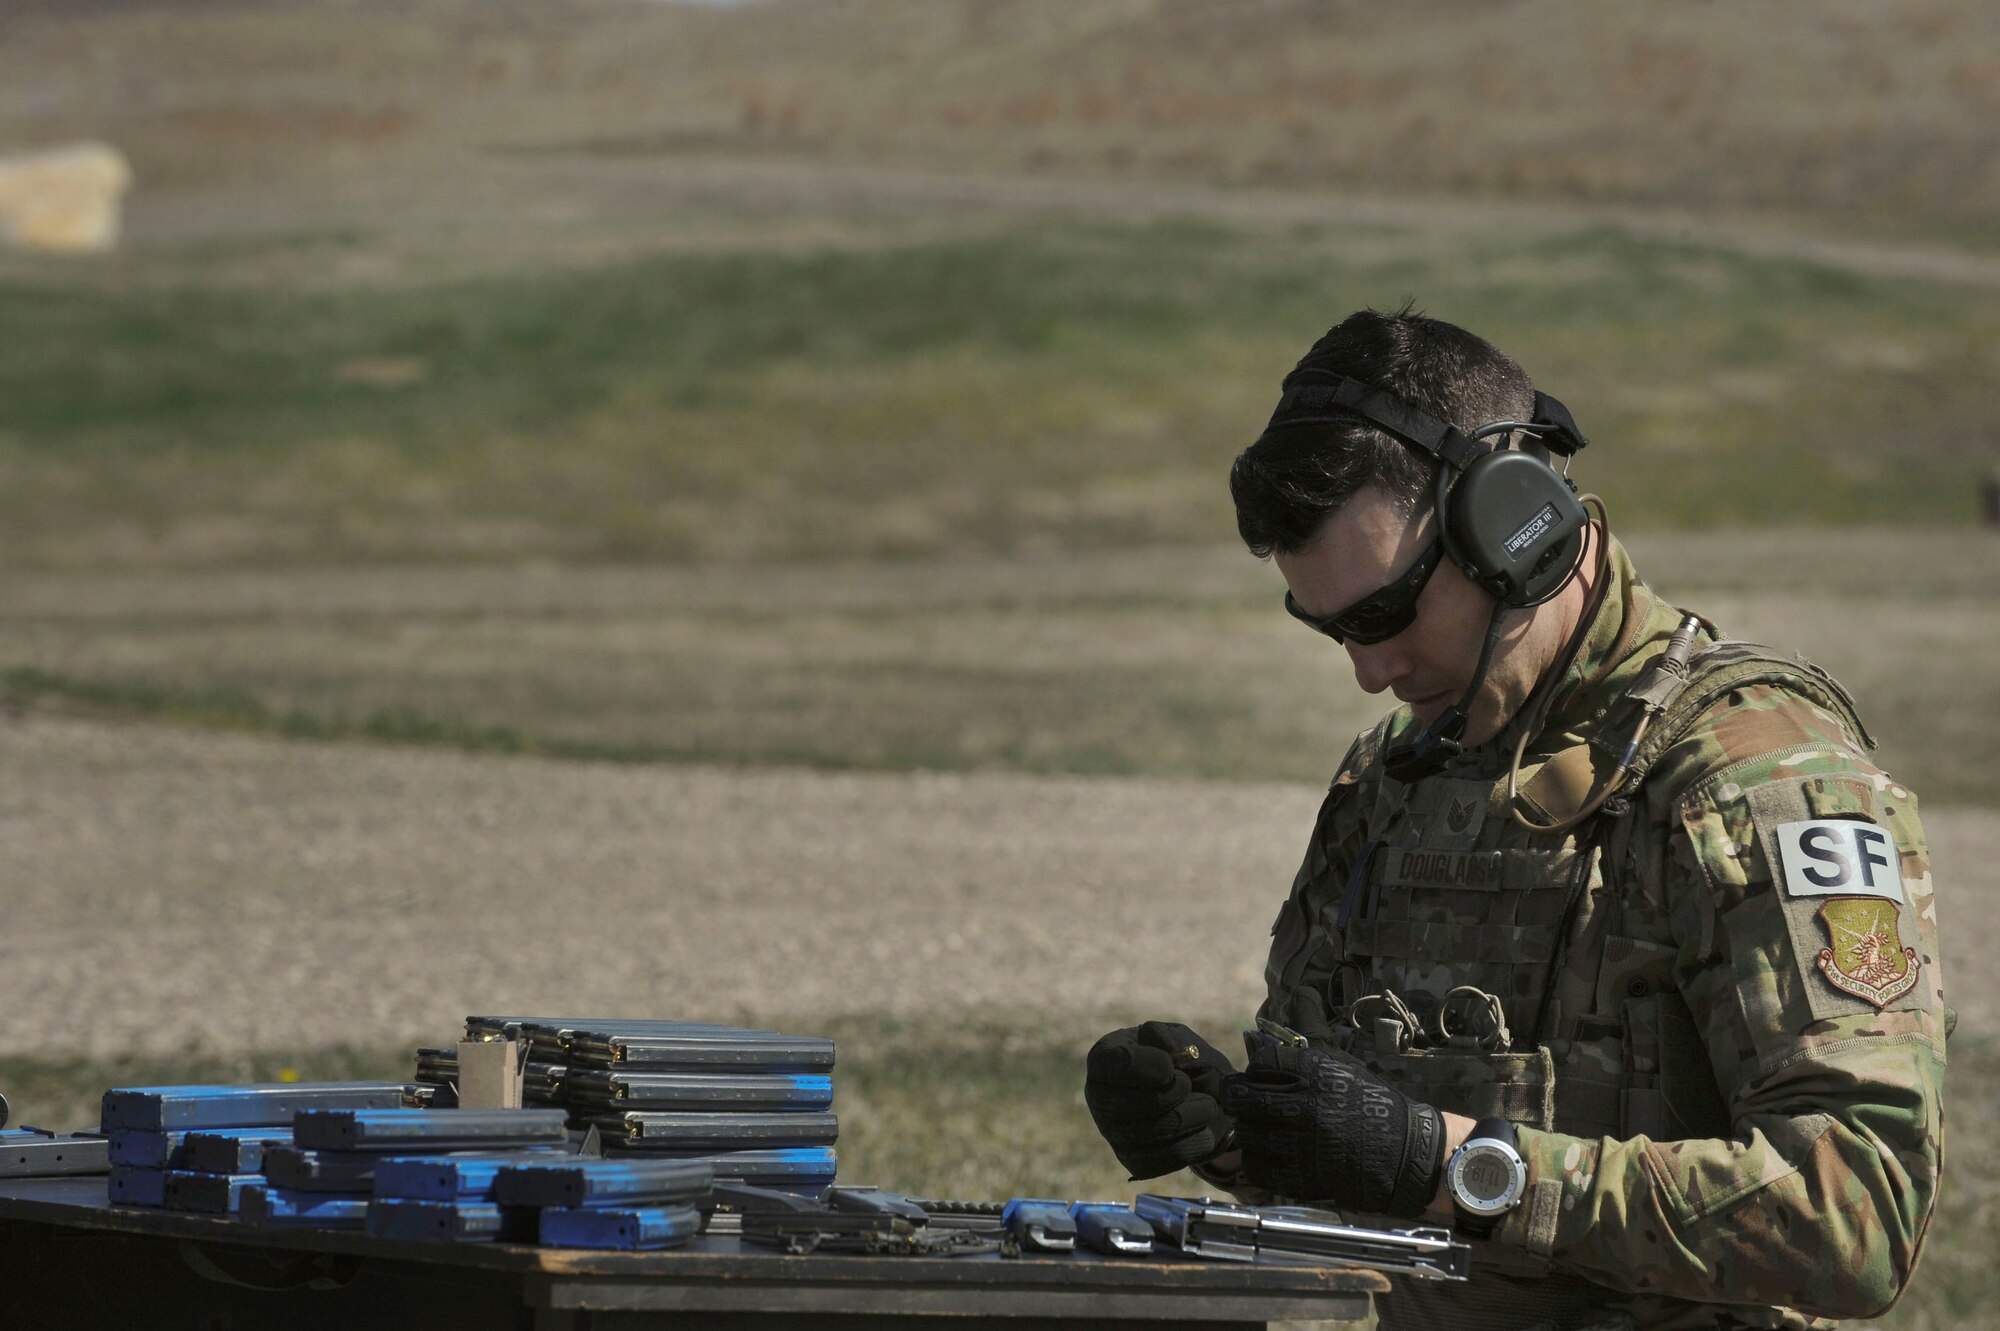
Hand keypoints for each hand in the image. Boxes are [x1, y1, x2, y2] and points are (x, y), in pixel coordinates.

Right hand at [1083, 1021, 1236, 1179]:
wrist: (1210, 1102)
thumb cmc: (1190, 1065)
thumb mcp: (1186, 1042)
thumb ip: (1172, 1038)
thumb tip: (1157, 1040)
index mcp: (1106, 1057)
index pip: (1110, 1065)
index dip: (1144, 1066)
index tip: (1170, 1066)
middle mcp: (1100, 1096)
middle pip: (1126, 1105)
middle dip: (1169, 1095)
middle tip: (1189, 1085)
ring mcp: (1113, 1132)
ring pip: (1147, 1134)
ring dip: (1188, 1118)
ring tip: (1207, 1105)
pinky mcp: (1132, 1159)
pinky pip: (1160, 1160)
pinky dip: (1191, 1145)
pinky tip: (1203, 1131)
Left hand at [1222, 1038, 1445, 1216]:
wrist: (1408, 1154)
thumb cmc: (1372, 1105)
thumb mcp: (1344, 1066)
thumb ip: (1312, 1040)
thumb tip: (1296, 1001)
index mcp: (1318, 1074)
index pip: (1261, 1063)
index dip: (1255, 1070)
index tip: (1258, 1076)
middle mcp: (1309, 1107)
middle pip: (1243, 1099)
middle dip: (1237, 1099)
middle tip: (1241, 1102)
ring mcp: (1306, 1145)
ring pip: (1247, 1135)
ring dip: (1248, 1131)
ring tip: (1259, 1129)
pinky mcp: (1307, 1178)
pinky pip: (1260, 1168)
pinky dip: (1258, 1161)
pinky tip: (1268, 1154)